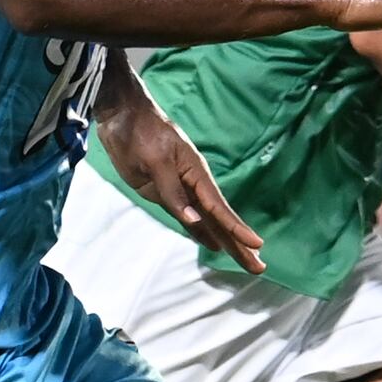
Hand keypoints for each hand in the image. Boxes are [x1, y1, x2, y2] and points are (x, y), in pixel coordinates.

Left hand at [98, 84, 263, 274]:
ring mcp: (180, 190)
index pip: (219, 208)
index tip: (257, 245)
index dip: (237, 229)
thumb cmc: (141, 132)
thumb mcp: (156, 161)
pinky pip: (188, 217)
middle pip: (220, 219)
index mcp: (196, 174)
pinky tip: (213, 244)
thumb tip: (194, 220)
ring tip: (246, 261)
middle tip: (259, 267)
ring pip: (207, 221)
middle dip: (239, 244)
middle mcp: (193, 185)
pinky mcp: (165, 193)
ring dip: (226, 241)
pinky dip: (202, 232)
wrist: (122, 114)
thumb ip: (173, 193)